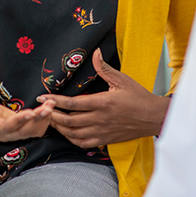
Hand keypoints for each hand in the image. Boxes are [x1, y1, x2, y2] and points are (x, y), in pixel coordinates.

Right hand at [0, 94, 54, 141]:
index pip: (8, 127)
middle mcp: (6, 134)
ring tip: (51, 104)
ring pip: (33, 131)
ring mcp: (14, 134)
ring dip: (44, 119)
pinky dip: (44, 121)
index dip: (21, 120)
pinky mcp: (21, 130)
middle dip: (38, 118)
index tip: (32, 112)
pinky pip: (36, 130)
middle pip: (25, 131)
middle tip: (49, 106)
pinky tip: (48, 109)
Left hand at [39, 49, 170, 147]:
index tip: (43, 97)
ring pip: (73, 134)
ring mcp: (102, 131)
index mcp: (103, 102)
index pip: (73, 103)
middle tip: (43, 109)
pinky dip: (71, 139)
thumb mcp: (122, 79)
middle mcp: (100, 119)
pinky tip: (67, 133)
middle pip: (69, 120)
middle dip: (52, 115)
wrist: (153, 117)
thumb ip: (104, 68)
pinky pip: (83, 143)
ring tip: (51, 120)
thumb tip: (94, 53)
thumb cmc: (139, 97)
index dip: (55, 101)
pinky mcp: (105, 139)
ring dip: (59, 128)